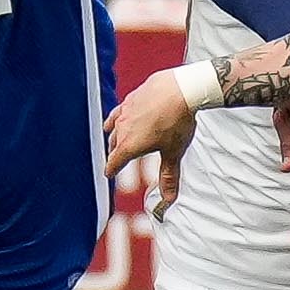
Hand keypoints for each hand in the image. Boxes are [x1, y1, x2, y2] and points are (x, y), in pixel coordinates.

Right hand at [103, 73, 196, 210]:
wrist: (181, 90)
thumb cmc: (177, 121)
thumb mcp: (173, 152)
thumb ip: (168, 176)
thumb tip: (168, 199)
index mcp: (130, 146)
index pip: (114, 162)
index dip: (111, 169)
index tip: (108, 173)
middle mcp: (123, 129)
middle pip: (113, 145)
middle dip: (114, 154)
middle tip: (116, 160)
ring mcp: (126, 112)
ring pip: (114, 127)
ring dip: (114, 136)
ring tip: (114, 139)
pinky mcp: (132, 98)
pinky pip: (120, 111)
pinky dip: (118, 118)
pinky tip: (122, 116)